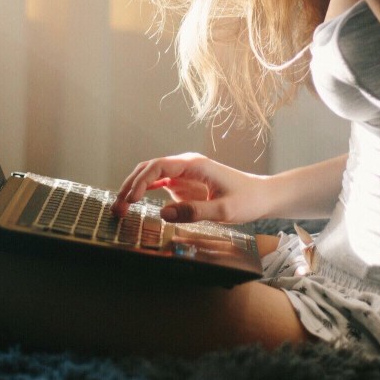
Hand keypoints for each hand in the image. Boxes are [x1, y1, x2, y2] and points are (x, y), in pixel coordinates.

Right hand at [112, 152, 266, 223]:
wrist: (262, 195)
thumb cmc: (247, 199)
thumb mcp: (224, 210)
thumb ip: (194, 212)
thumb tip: (163, 214)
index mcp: (195, 165)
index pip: (159, 166)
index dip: (141, 181)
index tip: (131, 199)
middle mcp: (186, 165)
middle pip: (149, 168)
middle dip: (131, 185)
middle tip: (118, 207)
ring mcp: (183, 174)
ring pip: (150, 175)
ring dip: (134, 188)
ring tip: (120, 207)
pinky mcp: (184, 185)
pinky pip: (158, 184)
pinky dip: (144, 191)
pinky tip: (133, 202)